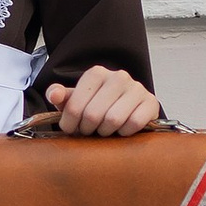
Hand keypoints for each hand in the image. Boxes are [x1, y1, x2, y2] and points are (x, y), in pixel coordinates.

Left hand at [47, 67, 161, 137]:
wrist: (128, 108)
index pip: (74, 105)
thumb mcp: (75, 99)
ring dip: (106, 132)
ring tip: (104, 130)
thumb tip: (54, 95)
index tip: (71, 128)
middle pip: (93, 114)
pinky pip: (134, 123)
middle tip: (89, 131)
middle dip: (88, 129)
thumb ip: (60, 96)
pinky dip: (125, 132)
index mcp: (96, 73)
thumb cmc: (97, 104)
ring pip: (114, 120)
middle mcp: (118, 76)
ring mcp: (137, 88)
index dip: (70, 123)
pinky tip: (121, 130)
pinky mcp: (151, 102)